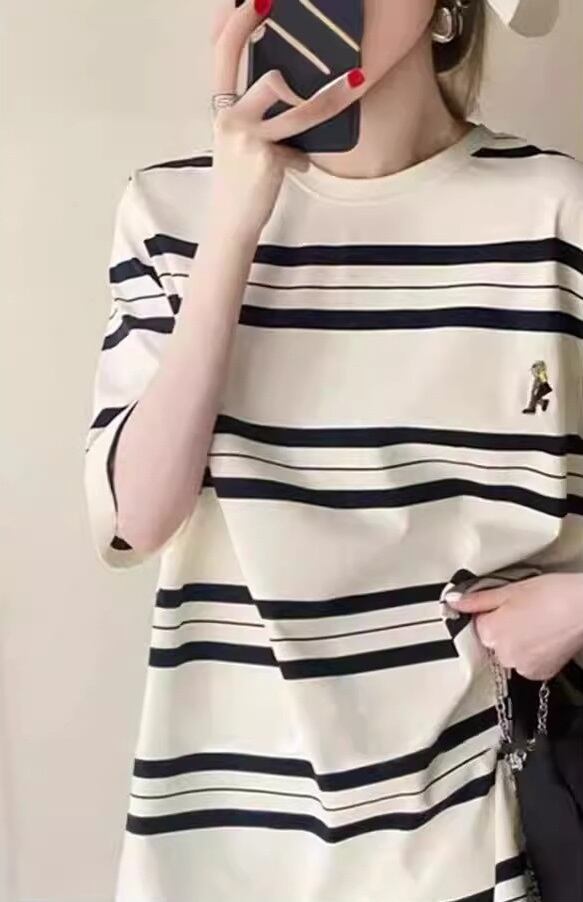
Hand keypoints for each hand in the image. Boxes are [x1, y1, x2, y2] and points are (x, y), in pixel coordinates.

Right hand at [209, 0, 367, 238]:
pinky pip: (298, 150)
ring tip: (356, 85)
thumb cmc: (238, 181)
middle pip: (269, 76)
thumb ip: (256, 114)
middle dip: (294, 61)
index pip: (222, 55)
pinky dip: (299, 161)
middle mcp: (229, 118)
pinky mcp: (267, 159)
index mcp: (221, 109)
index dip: (236, 24)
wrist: (230, 223)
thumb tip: (290, 94)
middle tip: (308, 32)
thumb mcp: (239, 141)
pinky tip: (292, 170)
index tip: (253, 0)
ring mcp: (248, 138)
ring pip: (297, 107)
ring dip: (331, 99)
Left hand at [447, 573, 582, 680]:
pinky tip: (543, 637)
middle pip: (491, 641)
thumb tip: (454, 602)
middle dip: (502, 628)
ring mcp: (523, 667)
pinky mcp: (540, 674)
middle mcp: (503, 655)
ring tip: (536, 623)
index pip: (477, 625)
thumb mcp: (509, 590)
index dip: (490, 612)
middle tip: (524, 612)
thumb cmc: (552, 595)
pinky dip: (531, 654)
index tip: (503, 606)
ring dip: (516, 642)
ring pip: (508, 653)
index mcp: (490, 632)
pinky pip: (525, 664)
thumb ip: (477, 600)